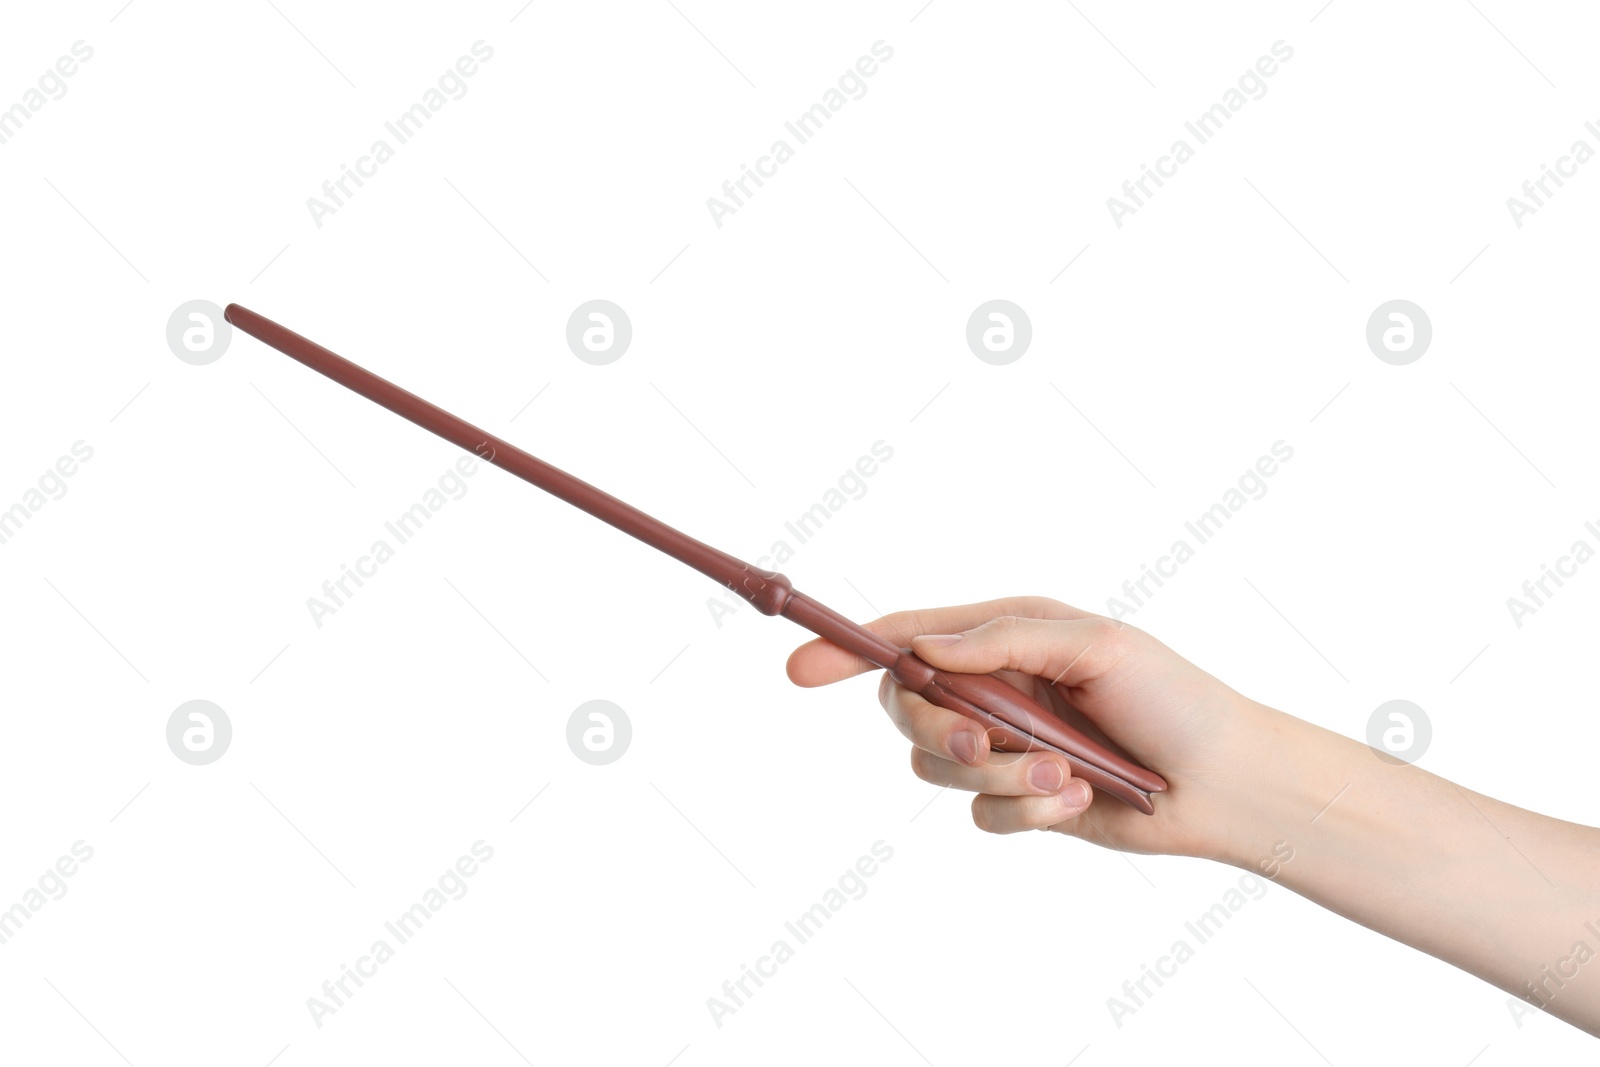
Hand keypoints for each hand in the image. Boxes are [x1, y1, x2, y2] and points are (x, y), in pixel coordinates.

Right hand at [786, 596, 1270, 858]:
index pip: (908, 636)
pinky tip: (1074, 798)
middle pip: (907, 706)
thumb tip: (923, 648)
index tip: (799, 669)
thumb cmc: (1170, 697)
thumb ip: (1002, 641)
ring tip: (1061, 773)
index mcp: (1005, 635)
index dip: (848, 651)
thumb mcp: (1093, 644)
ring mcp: (1003, 747)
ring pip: (937, 767)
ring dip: (998, 774)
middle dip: (937, 729)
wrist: (1225, 782)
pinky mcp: (1020, 800)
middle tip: (979, 742)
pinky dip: (1024, 809)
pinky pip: (981, 814)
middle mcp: (994, 688)